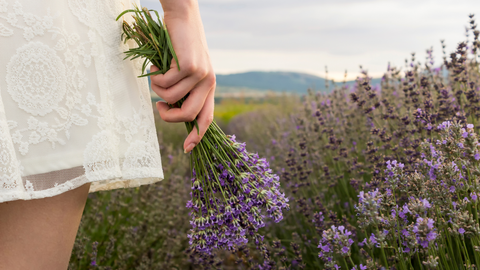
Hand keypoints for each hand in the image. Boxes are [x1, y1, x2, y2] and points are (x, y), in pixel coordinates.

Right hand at [151, 0, 215, 153]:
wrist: (183, 18)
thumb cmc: (180, 46)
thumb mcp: (185, 71)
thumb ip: (184, 90)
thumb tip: (172, 110)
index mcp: (209, 87)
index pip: (207, 118)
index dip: (198, 136)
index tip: (187, 149)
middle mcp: (209, 83)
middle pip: (189, 116)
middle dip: (169, 116)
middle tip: (159, 106)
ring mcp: (201, 75)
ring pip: (172, 98)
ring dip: (158, 90)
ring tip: (157, 74)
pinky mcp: (190, 66)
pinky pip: (165, 84)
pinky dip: (155, 77)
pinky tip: (158, 65)